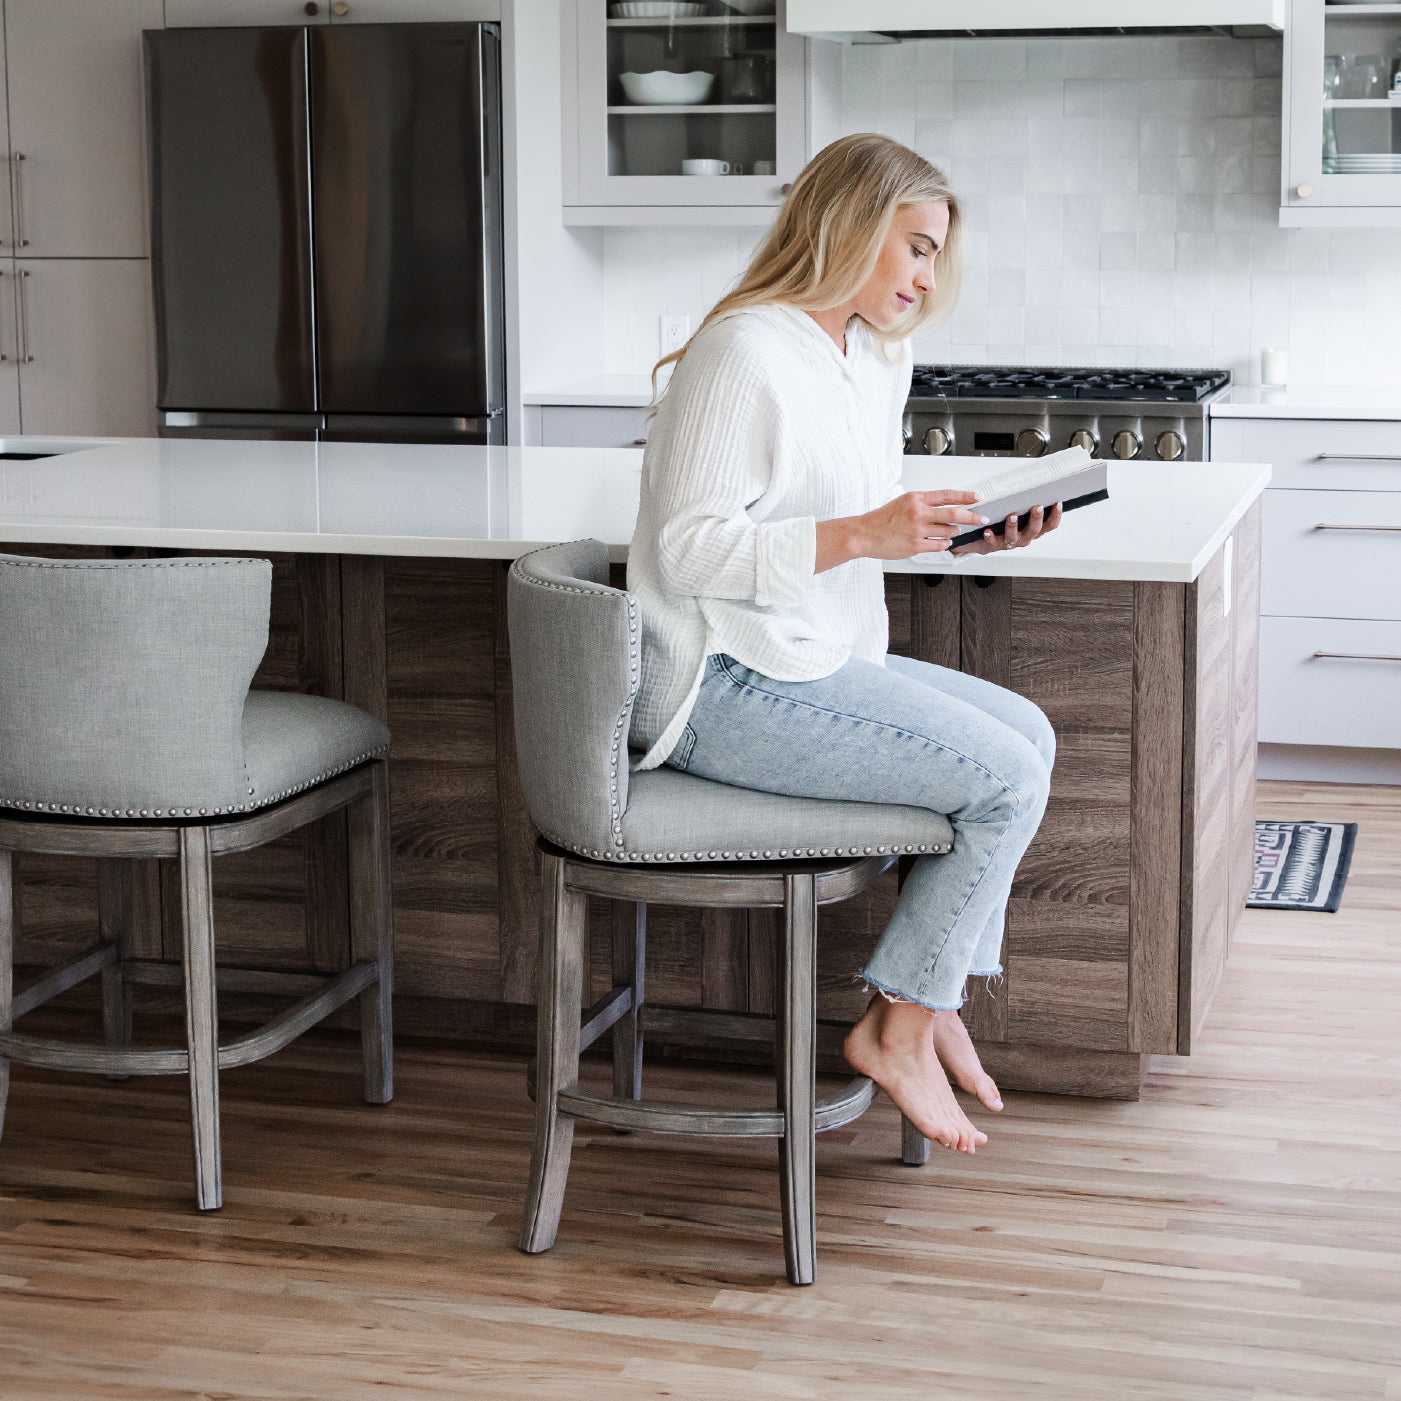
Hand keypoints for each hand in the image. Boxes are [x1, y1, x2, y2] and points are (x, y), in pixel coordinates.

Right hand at [848, 490, 988, 561]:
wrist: (864, 534)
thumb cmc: (882, 520)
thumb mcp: (904, 502)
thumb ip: (924, 504)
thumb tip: (947, 507)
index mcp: (916, 498)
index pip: (947, 495)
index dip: (966, 496)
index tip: (978, 497)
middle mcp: (918, 513)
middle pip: (954, 513)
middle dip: (972, 517)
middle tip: (981, 518)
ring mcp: (918, 530)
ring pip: (948, 531)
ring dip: (953, 532)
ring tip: (950, 531)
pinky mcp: (916, 546)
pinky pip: (939, 545)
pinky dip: (944, 544)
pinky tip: (942, 542)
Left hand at [951, 501, 1062, 555]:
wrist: (989, 538)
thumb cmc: (1008, 521)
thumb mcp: (1023, 513)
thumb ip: (1029, 504)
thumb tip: (1036, 484)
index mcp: (1035, 529)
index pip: (1050, 525)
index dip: (1056, 516)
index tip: (1057, 503)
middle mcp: (1025, 537)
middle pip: (1034, 530)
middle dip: (1036, 518)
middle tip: (1037, 506)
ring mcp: (1011, 542)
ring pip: (1014, 536)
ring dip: (1013, 526)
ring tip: (1012, 515)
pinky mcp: (996, 544)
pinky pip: (993, 542)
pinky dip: (991, 537)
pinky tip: (988, 530)